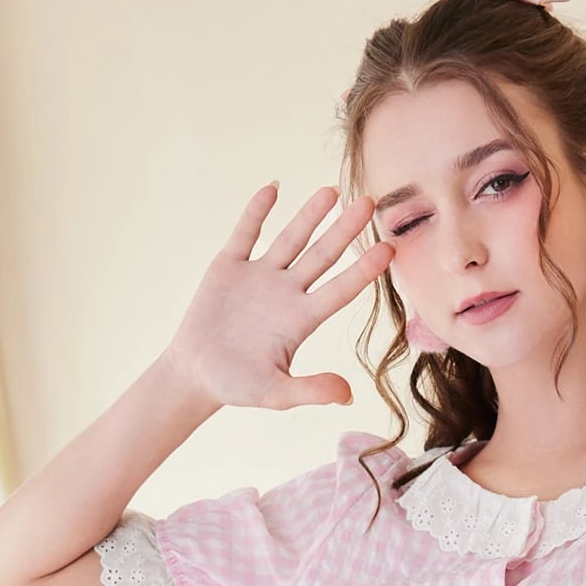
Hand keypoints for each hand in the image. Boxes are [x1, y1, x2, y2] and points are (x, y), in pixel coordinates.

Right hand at [162, 184, 395, 411]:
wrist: (197, 375)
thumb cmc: (238, 387)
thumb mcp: (276, 394)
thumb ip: (311, 391)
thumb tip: (348, 396)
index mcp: (301, 320)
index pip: (340, 290)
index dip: (363, 270)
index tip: (388, 249)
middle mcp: (286, 293)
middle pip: (322, 256)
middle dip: (344, 230)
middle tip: (369, 202)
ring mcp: (259, 276)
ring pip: (290, 239)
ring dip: (309, 215)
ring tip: (332, 191)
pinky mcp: (228, 267)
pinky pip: (246, 234)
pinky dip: (257, 212)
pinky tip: (273, 189)